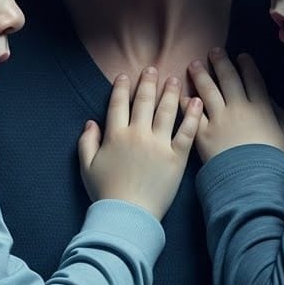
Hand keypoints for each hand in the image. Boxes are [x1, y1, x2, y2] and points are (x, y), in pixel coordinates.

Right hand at [78, 67, 201, 218]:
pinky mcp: (177, 158)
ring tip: (174, 79)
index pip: (118, 104)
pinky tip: (196, 102)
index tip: (125, 75)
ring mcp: (159, 145)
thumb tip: (90, 123)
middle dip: (148, 82)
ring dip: (170, 92)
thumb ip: (86, 142)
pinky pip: (187, 132)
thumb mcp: (87, 167)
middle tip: (153, 68)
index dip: (121, 87)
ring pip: (166, 111)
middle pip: (144, 102)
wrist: (129, 216)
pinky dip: (192, 116)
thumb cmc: (106, 194)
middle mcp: (138, 134)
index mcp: (116, 136)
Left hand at [188, 49, 283, 162]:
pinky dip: (186, 102)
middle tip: (213, 51)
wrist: (251, 182)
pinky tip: (181, 94)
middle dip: (221, 62)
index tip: (241, 56)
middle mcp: (239, 108)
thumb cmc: (271, 161)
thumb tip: (271, 100)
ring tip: (194, 64)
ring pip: (208, 90)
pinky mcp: (203, 133)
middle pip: (228, 79)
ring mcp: (219, 119)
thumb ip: (279, 115)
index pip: (253, 79)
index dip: (247, 65)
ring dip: (200, 74)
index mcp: (261, 108)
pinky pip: (191, 113)